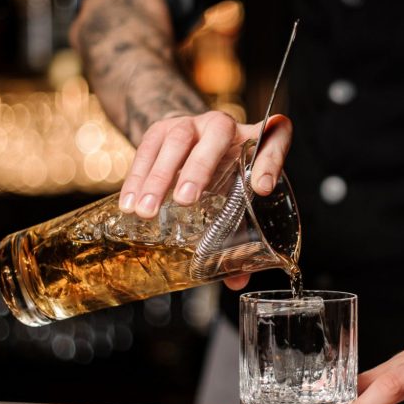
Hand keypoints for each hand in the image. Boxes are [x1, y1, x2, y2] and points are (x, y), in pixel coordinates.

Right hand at [118, 111, 292, 218]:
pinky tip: (129, 202)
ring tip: (148, 210)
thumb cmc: (221, 173)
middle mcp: (225, 125)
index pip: (274, 138)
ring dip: (160, 176)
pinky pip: (148, 147)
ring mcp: (192, 123)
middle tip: (186, 200)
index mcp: (253, 140)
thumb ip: (239, 233)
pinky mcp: (162, 127)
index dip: (271, 160)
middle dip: (201, 167)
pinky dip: (137, 177)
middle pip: (218, 134)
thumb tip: (237, 280)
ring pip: (178, 139)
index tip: (263, 189)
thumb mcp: (234, 196)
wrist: (189, 139)